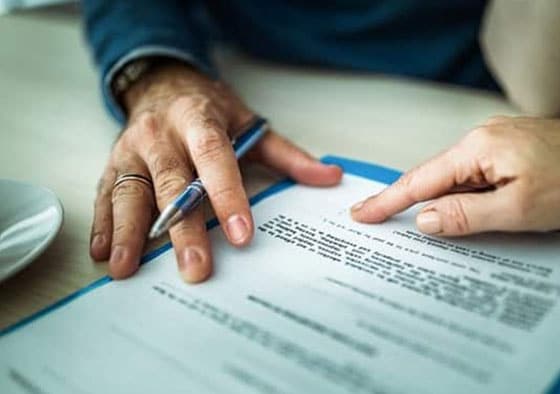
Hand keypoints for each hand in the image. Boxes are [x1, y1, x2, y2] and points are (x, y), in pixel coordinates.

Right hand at [90, 62, 341, 281]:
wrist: (163, 83)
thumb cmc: (209, 109)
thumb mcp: (249, 122)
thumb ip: (287, 154)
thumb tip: (329, 178)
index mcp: (199, 120)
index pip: (214, 158)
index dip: (227, 195)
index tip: (241, 234)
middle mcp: (161, 134)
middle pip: (171, 183)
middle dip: (182, 228)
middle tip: (195, 267)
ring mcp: (132, 149)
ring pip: (130, 192)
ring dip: (130, 232)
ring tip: (129, 269)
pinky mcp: (114, 164)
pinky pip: (106, 194)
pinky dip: (104, 225)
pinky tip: (104, 253)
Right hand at [351, 116, 559, 234]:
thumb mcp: (519, 208)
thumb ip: (466, 215)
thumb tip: (425, 220)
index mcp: (477, 149)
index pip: (420, 179)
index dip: (388, 200)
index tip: (361, 214)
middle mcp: (482, 140)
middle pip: (433, 177)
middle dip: (404, 201)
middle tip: (373, 219)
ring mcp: (498, 144)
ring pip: (456, 179)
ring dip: (438, 203)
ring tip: (413, 226)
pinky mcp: (512, 153)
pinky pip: (476, 178)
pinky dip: (462, 198)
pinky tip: (458, 214)